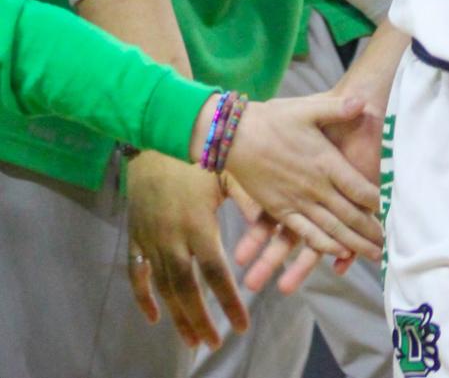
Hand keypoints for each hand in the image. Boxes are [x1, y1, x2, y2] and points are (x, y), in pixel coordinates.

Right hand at [126, 151, 246, 351]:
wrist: (158, 137)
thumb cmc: (202, 153)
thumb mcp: (231, 173)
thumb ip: (253, 201)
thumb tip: (279, 222)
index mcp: (199, 223)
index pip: (216, 273)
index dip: (229, 302)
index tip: (243, 325)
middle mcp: (173, 237)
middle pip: (186, 289)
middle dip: (201, 319)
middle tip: (215, 343)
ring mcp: (152, 239)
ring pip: (163, 287)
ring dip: (177, 316)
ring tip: (192, 341)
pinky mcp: (137, 236)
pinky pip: (137, 274)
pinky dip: (143, 298)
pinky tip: (154, 318)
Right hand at [200, 91, 381, 264]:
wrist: (235, 136)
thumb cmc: (274, 118)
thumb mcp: (308, 108)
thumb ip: (337, 107)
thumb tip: (362, 101)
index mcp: (325, 162)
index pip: (358, 188)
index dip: (377, 201)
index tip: (392, 211)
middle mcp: (314, 187)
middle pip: (349, 215)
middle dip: (370, 231)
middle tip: (388, 244)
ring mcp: (297, 201)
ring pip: (331, 229)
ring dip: (353, 244)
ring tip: (372, 255)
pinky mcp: (281, 209)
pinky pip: (305, 232)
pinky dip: (323, 245)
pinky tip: (337, 254)